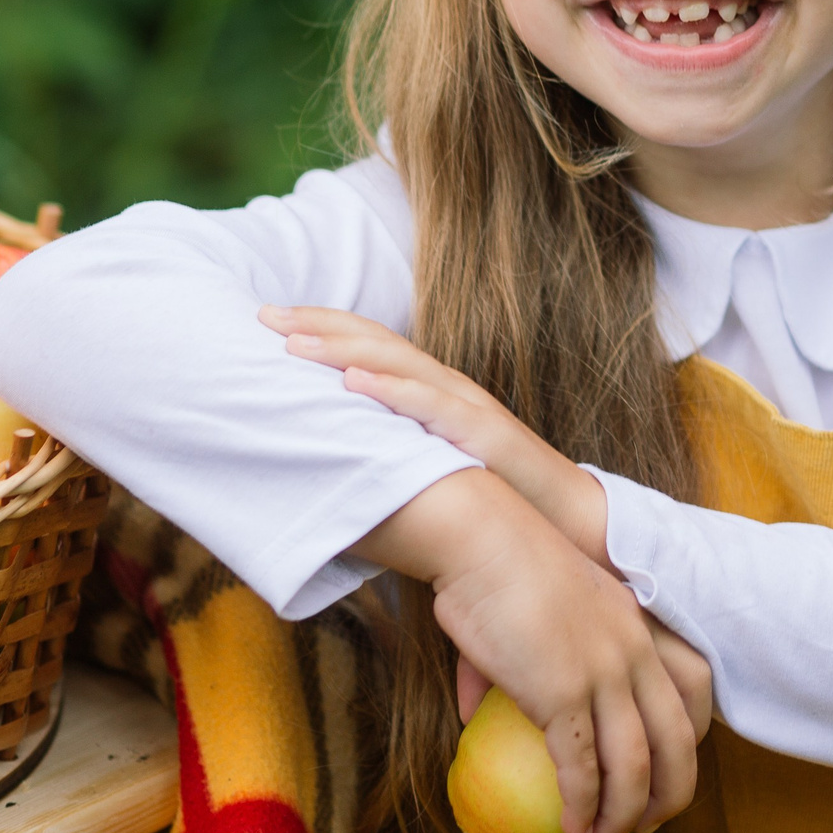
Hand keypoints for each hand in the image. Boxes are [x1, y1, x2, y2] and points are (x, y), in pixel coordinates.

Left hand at [261, 305, 609, 562]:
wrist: (568, 518)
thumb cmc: (496, 493)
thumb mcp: (432, 463)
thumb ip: (392, 451)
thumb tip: (333, 456)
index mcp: (433, 389)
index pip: (371, 344)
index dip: (322, 327)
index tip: (269, 319)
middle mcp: (446, 387)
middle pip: (376, 341)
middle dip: (318, 325)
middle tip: (264, 315)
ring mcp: (466, 406)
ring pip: (397, 365)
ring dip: (342, 349)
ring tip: (293, 342)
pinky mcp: (483, 435)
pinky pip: (432, 407)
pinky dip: (391, 390)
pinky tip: (353, 382)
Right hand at [356, 469, 697, 832]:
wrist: (478, 534)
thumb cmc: (491, 561)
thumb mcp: (531, 610)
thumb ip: (520, 661)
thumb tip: (477, 711)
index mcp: (636, 624)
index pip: (693, 689)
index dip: (686, 740)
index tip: (663, 771)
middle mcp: (633, 652)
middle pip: (678, 741)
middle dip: (670, 794)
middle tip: (646, 825)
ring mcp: (603, 674)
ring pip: (636, 767)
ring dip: (624, 817)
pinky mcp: (564, 695)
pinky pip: (583, 769)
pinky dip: (583, 808)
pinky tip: (573, 830)